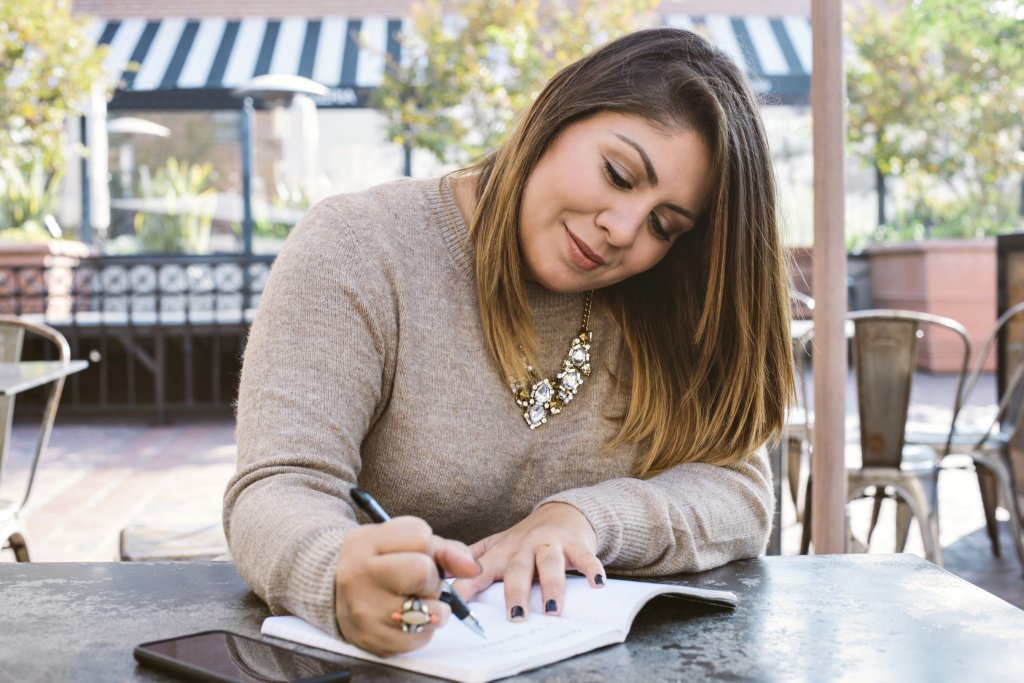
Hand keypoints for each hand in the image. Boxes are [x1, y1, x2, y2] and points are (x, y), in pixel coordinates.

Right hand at [334, 516, 479, 655]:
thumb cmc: (377, 562)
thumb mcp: (402, 542)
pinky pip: (421, 638)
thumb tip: (474, 568)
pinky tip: (408, 619)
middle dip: (431, 578)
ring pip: (429, 610)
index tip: (415, 554)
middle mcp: (358, 575)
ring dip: (434, 607)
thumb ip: (444, 549)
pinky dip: (423, 630)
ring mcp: (364, 611)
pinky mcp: (373, 640)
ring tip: (416, 601)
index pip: (421, 537)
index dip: (428, 547)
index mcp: (365, 543)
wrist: (335, 592)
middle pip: (423, 572)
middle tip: (417, 582)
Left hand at [453, 503, 604, 620]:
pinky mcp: (575, 543)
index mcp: (502, 552)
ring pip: (549, 564)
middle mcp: (524, 547)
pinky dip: (591, 569)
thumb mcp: (497, 546)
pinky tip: (596, 583)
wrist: (562, 512)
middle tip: (515, 615)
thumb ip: (473, 560)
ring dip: (552, 586)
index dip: (466, 586)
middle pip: (518, 569)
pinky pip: (584, 557)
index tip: (455, 603)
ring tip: (552, 610)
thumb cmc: (525, 537)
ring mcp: (549, 544)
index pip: (479, 571)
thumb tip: (444, 579)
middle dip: (516, 592)